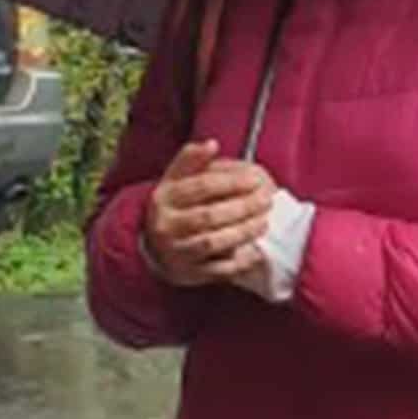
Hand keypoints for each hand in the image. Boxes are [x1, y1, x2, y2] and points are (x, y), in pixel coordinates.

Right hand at [145, 138, 280, 290]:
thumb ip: (191, 159)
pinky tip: (256, 251)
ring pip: (212, 242)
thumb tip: (211, 144)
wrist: (151, 247)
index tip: (255, 178)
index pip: (201, 186)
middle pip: (208, 216)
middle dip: (242, 207)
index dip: (231, 182)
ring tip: (263, 222)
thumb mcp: (173, 179)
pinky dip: (239, 262)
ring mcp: (176, 252)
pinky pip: (217, 270)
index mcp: (163, 198)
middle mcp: (166, 226)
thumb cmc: (172, 208)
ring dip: (243, 232)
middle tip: (266, 200)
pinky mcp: (189, 274)